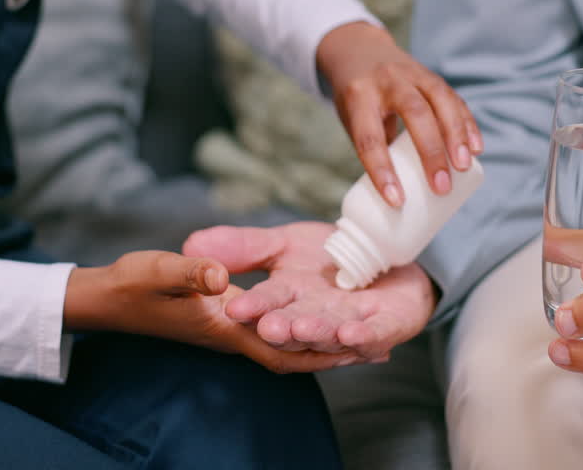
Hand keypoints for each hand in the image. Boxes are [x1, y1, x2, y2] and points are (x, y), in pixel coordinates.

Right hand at [64, 251, 358, 372]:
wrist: (110, 298)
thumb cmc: (134, 284)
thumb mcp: (160, 270)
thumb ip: (190, 272)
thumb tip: (221, 276)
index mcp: (224, 324)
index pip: (277, 345)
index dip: (317, 347)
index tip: (356, 343)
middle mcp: (235, 334)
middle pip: (293, 354)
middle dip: (332, 351)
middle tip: (375, 348)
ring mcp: (233, 331)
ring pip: (290, 348)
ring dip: (325, 347)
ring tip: (368, 344)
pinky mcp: (227, 322)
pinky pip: (276, 335)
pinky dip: (305, 337)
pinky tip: (332, 329)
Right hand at [183, 222, 436, 362]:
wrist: (390, 263)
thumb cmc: (330, 257)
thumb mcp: (284, 244)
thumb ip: (245, 247)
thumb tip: (193, 246)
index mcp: (286, 301)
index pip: (263, 309)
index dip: (252, 309)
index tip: (235, 306)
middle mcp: (313, 318)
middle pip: (293, 331)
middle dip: (281, 330)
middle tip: (270, 327)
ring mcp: (350, 324)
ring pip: (329, 336)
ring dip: (317, 334)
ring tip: (306, 327)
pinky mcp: (387, 326)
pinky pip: (375, 335)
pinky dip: (366, 339)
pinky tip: (354, 336)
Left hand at [316, 21, 481, 205]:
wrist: (358, 49)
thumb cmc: (355, 97)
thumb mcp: (351, 118)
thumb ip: (374, 147)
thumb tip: (398, 192)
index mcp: (359, 96)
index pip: (370, 137)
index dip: (382, 171)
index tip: (396, 201)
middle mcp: (387, 80)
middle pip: (414, 113)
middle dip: (431, 152)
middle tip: (441, 187)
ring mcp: (413, 74)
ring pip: (441, 100)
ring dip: (456, 136)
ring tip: (464, 167)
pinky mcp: (431, 76)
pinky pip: (454, 98)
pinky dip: (466, 124)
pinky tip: (476, 147)